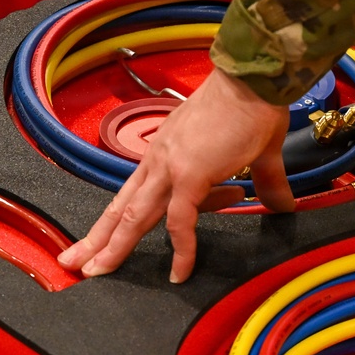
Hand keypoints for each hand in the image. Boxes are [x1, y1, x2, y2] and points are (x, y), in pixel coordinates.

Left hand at [57, 67, 293, 282]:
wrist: (256, 81)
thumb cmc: (253, 106)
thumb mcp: (255, 153)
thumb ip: (264, 182)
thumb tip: (281, 204)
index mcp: (165, 154)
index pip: (131, 194)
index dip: (112, 220)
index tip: (97, 240)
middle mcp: (159, 161)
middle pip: (120, 208)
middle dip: (96, 239)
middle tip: (73, 263)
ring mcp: (171, 168)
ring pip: (133, 217)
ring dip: (114, 247)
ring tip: (95, 272)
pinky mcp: (190, 175)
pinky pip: (180, 221)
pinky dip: (180, 249)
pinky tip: (180, 273)